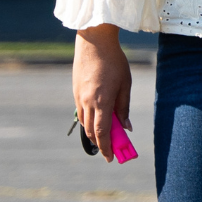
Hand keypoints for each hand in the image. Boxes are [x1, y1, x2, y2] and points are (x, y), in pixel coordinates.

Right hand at [71, 26, 132, 162]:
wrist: (93, 43)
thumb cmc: (114, 62)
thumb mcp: (125, 84)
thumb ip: (124, 107)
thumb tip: (126, 127)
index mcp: (101, 102)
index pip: (102, 132)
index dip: (106, 147)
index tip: (110, 158)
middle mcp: (87, 103)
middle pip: (91, 131)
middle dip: (101, 144)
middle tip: (111, 151)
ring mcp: (78, 97)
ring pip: (84, 123)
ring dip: (94, 134)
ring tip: (106, 138)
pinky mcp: (75, 92)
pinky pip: (81, 113)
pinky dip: (89, 121)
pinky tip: (98, 121)